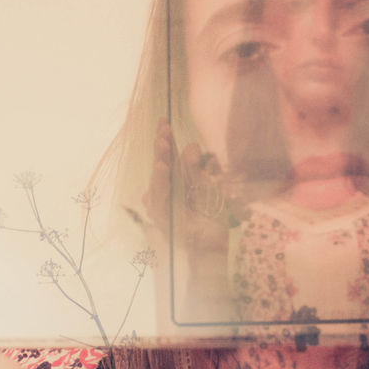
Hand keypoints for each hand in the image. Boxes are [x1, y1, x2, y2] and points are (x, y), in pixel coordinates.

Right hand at [142, 117, 230, 257]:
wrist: (210, 248)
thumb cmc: (208, 219)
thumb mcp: (208, 189)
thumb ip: (197, 169)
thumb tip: (191, 146)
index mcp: (178, 181)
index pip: (170, 155)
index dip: (166, 138)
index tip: (164, 120)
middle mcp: (167, 190)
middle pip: (162, 164)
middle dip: (162, 146)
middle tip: (163, 129)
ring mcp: (163, 205)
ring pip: (158, 180)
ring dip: (160, 160)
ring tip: (162, 144)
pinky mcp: (163, 219)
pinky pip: (159, 199)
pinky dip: (160, 184)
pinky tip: (162, 168)